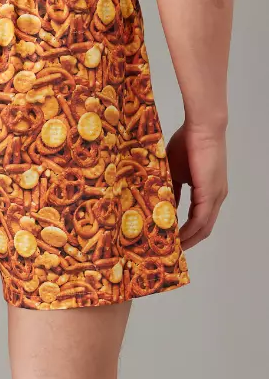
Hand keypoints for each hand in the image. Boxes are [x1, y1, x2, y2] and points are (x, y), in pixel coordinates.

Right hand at [166, 123, 227, 249]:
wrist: (201, 127)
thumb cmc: (188, 141)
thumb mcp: (174, 170)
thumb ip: (171, 188)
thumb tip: (160, 205)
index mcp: (209, 191)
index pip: (201, 219)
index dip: (187, 232)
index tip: (171, 240)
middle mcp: (217, 197)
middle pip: (204, 229)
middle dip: (188, 242)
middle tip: (170, 251)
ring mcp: (215, 196)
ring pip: (203, 227)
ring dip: (188, 240)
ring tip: (170, 248)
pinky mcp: (210, 193)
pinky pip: (199, 220)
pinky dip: (188, 231)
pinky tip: (175, 236)